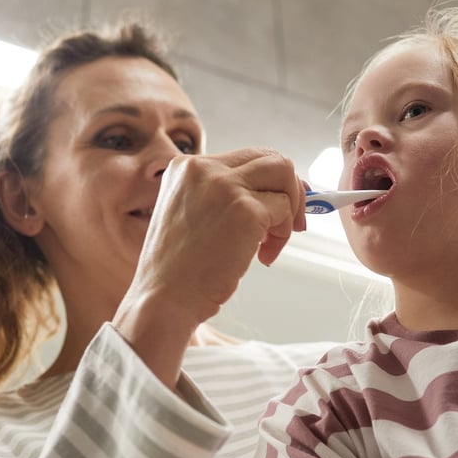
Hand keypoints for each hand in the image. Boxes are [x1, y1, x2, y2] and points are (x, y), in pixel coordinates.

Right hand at [113, 148, 303, 383]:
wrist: (164, 299)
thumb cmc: (178, 270)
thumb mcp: (190, 216)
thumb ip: (224, 197)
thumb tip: (278, 191)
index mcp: (185, 167)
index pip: (245, 157)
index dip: (270, 181)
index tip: (279, 206)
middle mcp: (203, 167)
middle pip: (271, 158)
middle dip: (291, 190)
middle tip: (293, 223)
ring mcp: (225, 186)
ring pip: (284, 177)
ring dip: (288, 213)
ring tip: (269, 246)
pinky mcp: (246, 209)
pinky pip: (284, 210)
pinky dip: (282, 236)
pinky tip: (262, 258)